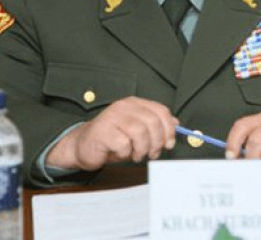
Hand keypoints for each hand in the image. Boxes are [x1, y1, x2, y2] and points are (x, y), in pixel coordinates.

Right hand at [47, 96, 177, 170]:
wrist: (84, 147)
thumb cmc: (113, 140)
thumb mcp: (138, 131)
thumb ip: (155, 126)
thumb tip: (176, 124)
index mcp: (135, 103)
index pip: (161, 111)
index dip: (169, 129)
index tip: (169, 144)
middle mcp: (124, 106)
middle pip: (153, 122)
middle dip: (157, 142)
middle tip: (152, 154)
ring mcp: (112, 117)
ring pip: (140, 133)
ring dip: (142, 150)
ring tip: (136, 155)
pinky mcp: (102, 131)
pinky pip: (124, 144)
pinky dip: (126, 153)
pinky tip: (121, 153)